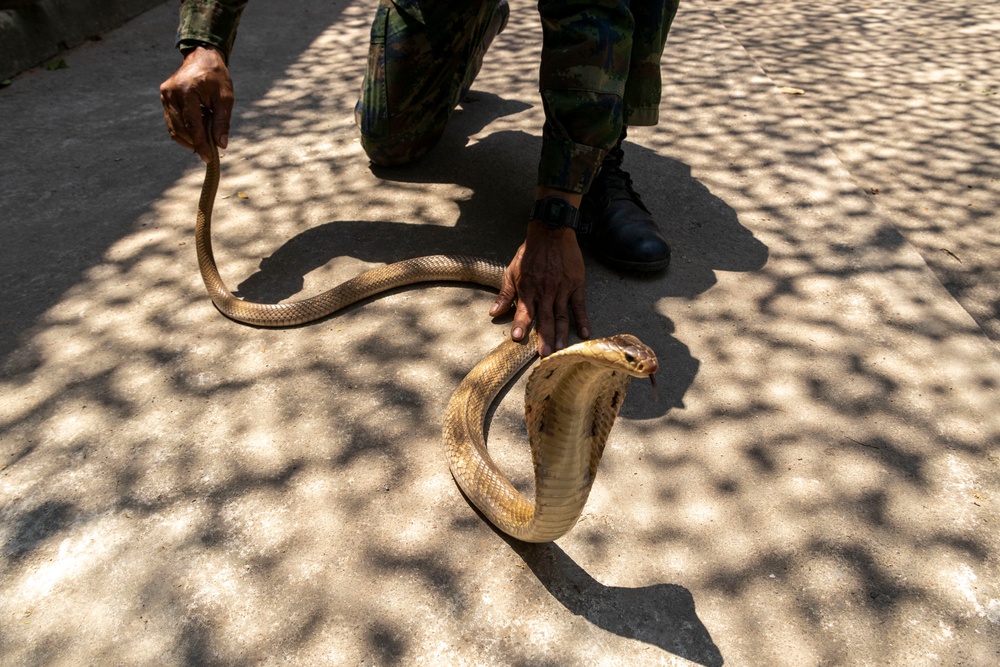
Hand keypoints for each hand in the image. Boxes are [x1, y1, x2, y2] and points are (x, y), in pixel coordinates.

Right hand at [159, 46, 232, 161]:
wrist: (202, 58)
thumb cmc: (217, 77)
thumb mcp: (225, 98)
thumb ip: (222, 122)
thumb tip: (221, 145)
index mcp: (187, 91)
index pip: (192, 125)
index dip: (200, 144)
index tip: (208, 158)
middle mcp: (171, 93)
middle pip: (181, 129)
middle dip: (196, 143)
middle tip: (211, 150)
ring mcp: (165, 96)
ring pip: (174, 128)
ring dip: (190, 139)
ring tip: (206, 136)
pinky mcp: (164, 98)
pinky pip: (172, 122)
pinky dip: (184, 132)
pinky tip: (198, 130)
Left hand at [490, 220, 590, 356]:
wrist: (551, 232)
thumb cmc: (530, 253)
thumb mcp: (512, 271)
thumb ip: (505, 294)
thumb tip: (493, 313)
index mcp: (528, 289)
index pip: (524, 311)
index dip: (521, 325)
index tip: (518, 338)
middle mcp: (545, 291)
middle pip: (545, 318)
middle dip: (544, 337)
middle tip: (544, 354)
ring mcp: (562, 289)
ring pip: (562, 315)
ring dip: (561, 333)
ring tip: (560, 349)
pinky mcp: (576, 285)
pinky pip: (579, 305)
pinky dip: (582, 320)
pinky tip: (585, 333)